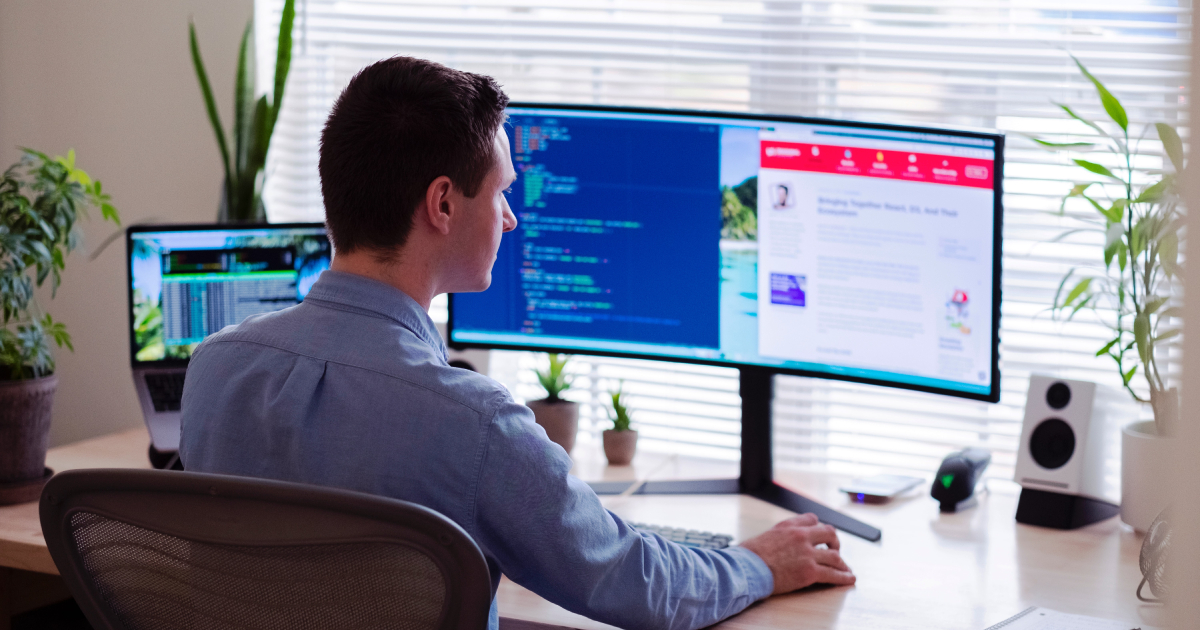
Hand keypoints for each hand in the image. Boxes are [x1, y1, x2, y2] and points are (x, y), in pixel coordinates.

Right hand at [739, 513, 855, 593]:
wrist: (746, 568)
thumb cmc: (749, 556)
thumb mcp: (764, 536)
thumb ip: (777, 536)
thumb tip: (776, 543)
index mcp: (789, 526)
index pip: (812, 519)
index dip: (817, 527)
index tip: (819, 535)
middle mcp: (801, 536)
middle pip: (829, 533)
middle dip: (835, 542)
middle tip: (835, 549)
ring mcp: (807, 554)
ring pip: (834, 556)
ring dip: (842, 562)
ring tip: (845, 568)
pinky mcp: (810, 572)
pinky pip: (833, 574)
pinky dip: (844, 577)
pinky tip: (849, 579)